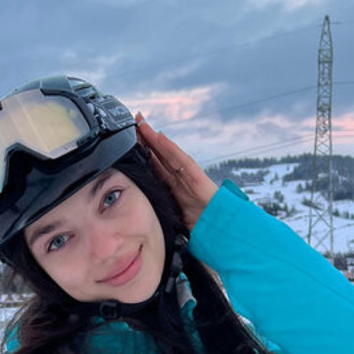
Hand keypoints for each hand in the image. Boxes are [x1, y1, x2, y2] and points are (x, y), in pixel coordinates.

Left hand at [134, 114, 217, 233]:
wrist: (222, 232)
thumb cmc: (202, 228)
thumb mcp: (172, 222)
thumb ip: (160, 214)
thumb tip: (141, 218)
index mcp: (173, 189)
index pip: (155, 166)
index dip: (143, 153)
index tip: (130, 141)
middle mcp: (180, 179)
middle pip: (160, 156)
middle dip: (147, 139)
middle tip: (134, 122)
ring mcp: (189, 177)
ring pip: (168, 154)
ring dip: (154, 138)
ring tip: (142, 124)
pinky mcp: (198, 179)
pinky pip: (181, 161)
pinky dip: (170, 149)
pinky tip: (159, 137)